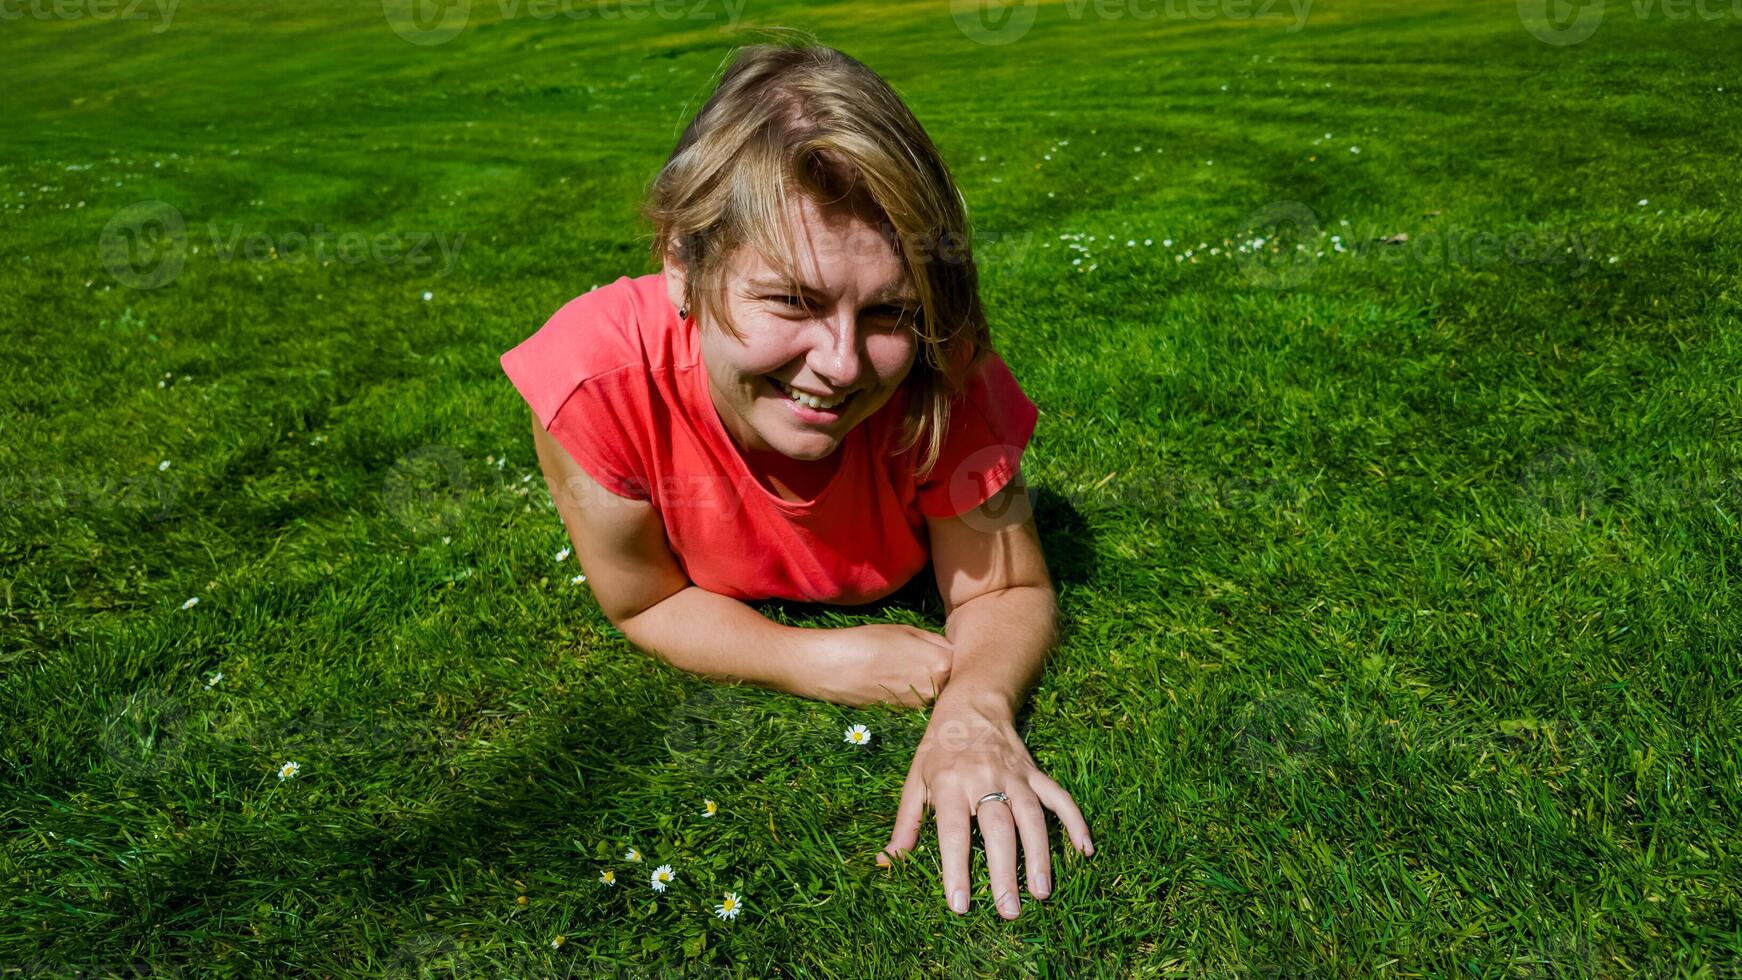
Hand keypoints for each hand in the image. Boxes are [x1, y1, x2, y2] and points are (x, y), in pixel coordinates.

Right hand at [809, 624, 953, 708]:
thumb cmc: (868, 641)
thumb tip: (950, 649)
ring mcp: (920, 705)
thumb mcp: (906, 631)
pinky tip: (896, 679)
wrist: (833, 668)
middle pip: (952, 679)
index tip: (947, 648)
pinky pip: (918, 700)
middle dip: (946, 670)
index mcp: (942, 663)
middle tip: (927, 657)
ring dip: (930, 682)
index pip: (963, 659)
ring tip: (908, 667)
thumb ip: (935, 642)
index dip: (955, 652)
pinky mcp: (904, 714)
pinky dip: (913, 691)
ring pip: (936, 691)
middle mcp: (936, 688)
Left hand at [874, 703, 1093, 918]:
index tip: (960, 905)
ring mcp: (1014, 775)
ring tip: (1041, 892)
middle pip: (998, 829)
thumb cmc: (938, 749)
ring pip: (1032, 817)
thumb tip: (886, 862)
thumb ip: (906, 824)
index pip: (954, 833)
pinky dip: (1075, 821)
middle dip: (1004, 872)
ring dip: (1039, 856)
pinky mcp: (1035, 772)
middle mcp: (984, 779)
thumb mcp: (914, 781)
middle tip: (1008, 911)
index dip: (957, 870)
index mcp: (949, 784)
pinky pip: (1059, 797)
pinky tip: (1085, 850)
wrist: (971, 704)